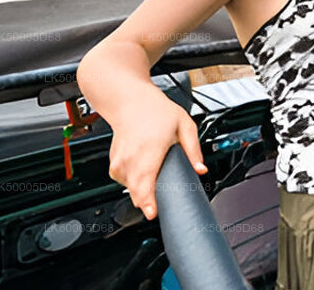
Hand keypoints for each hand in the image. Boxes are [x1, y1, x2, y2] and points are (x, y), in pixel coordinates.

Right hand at [106, 87, 205, 220]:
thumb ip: (194, 149)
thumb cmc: (156, 111)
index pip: (145, 182)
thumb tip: (201, 169)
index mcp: (150, 149)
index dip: (148, 201)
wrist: (130, 101)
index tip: (152, 213)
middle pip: (136, 191)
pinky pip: (123, 180)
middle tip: (160, 205)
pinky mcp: (113, 162)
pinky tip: (143, 172)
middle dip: (148, 201)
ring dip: (141, 191)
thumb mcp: (184, 125)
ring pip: (129, 188)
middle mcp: (131, 157)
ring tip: (154, 182)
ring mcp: (119, 161)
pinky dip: (133, 181)